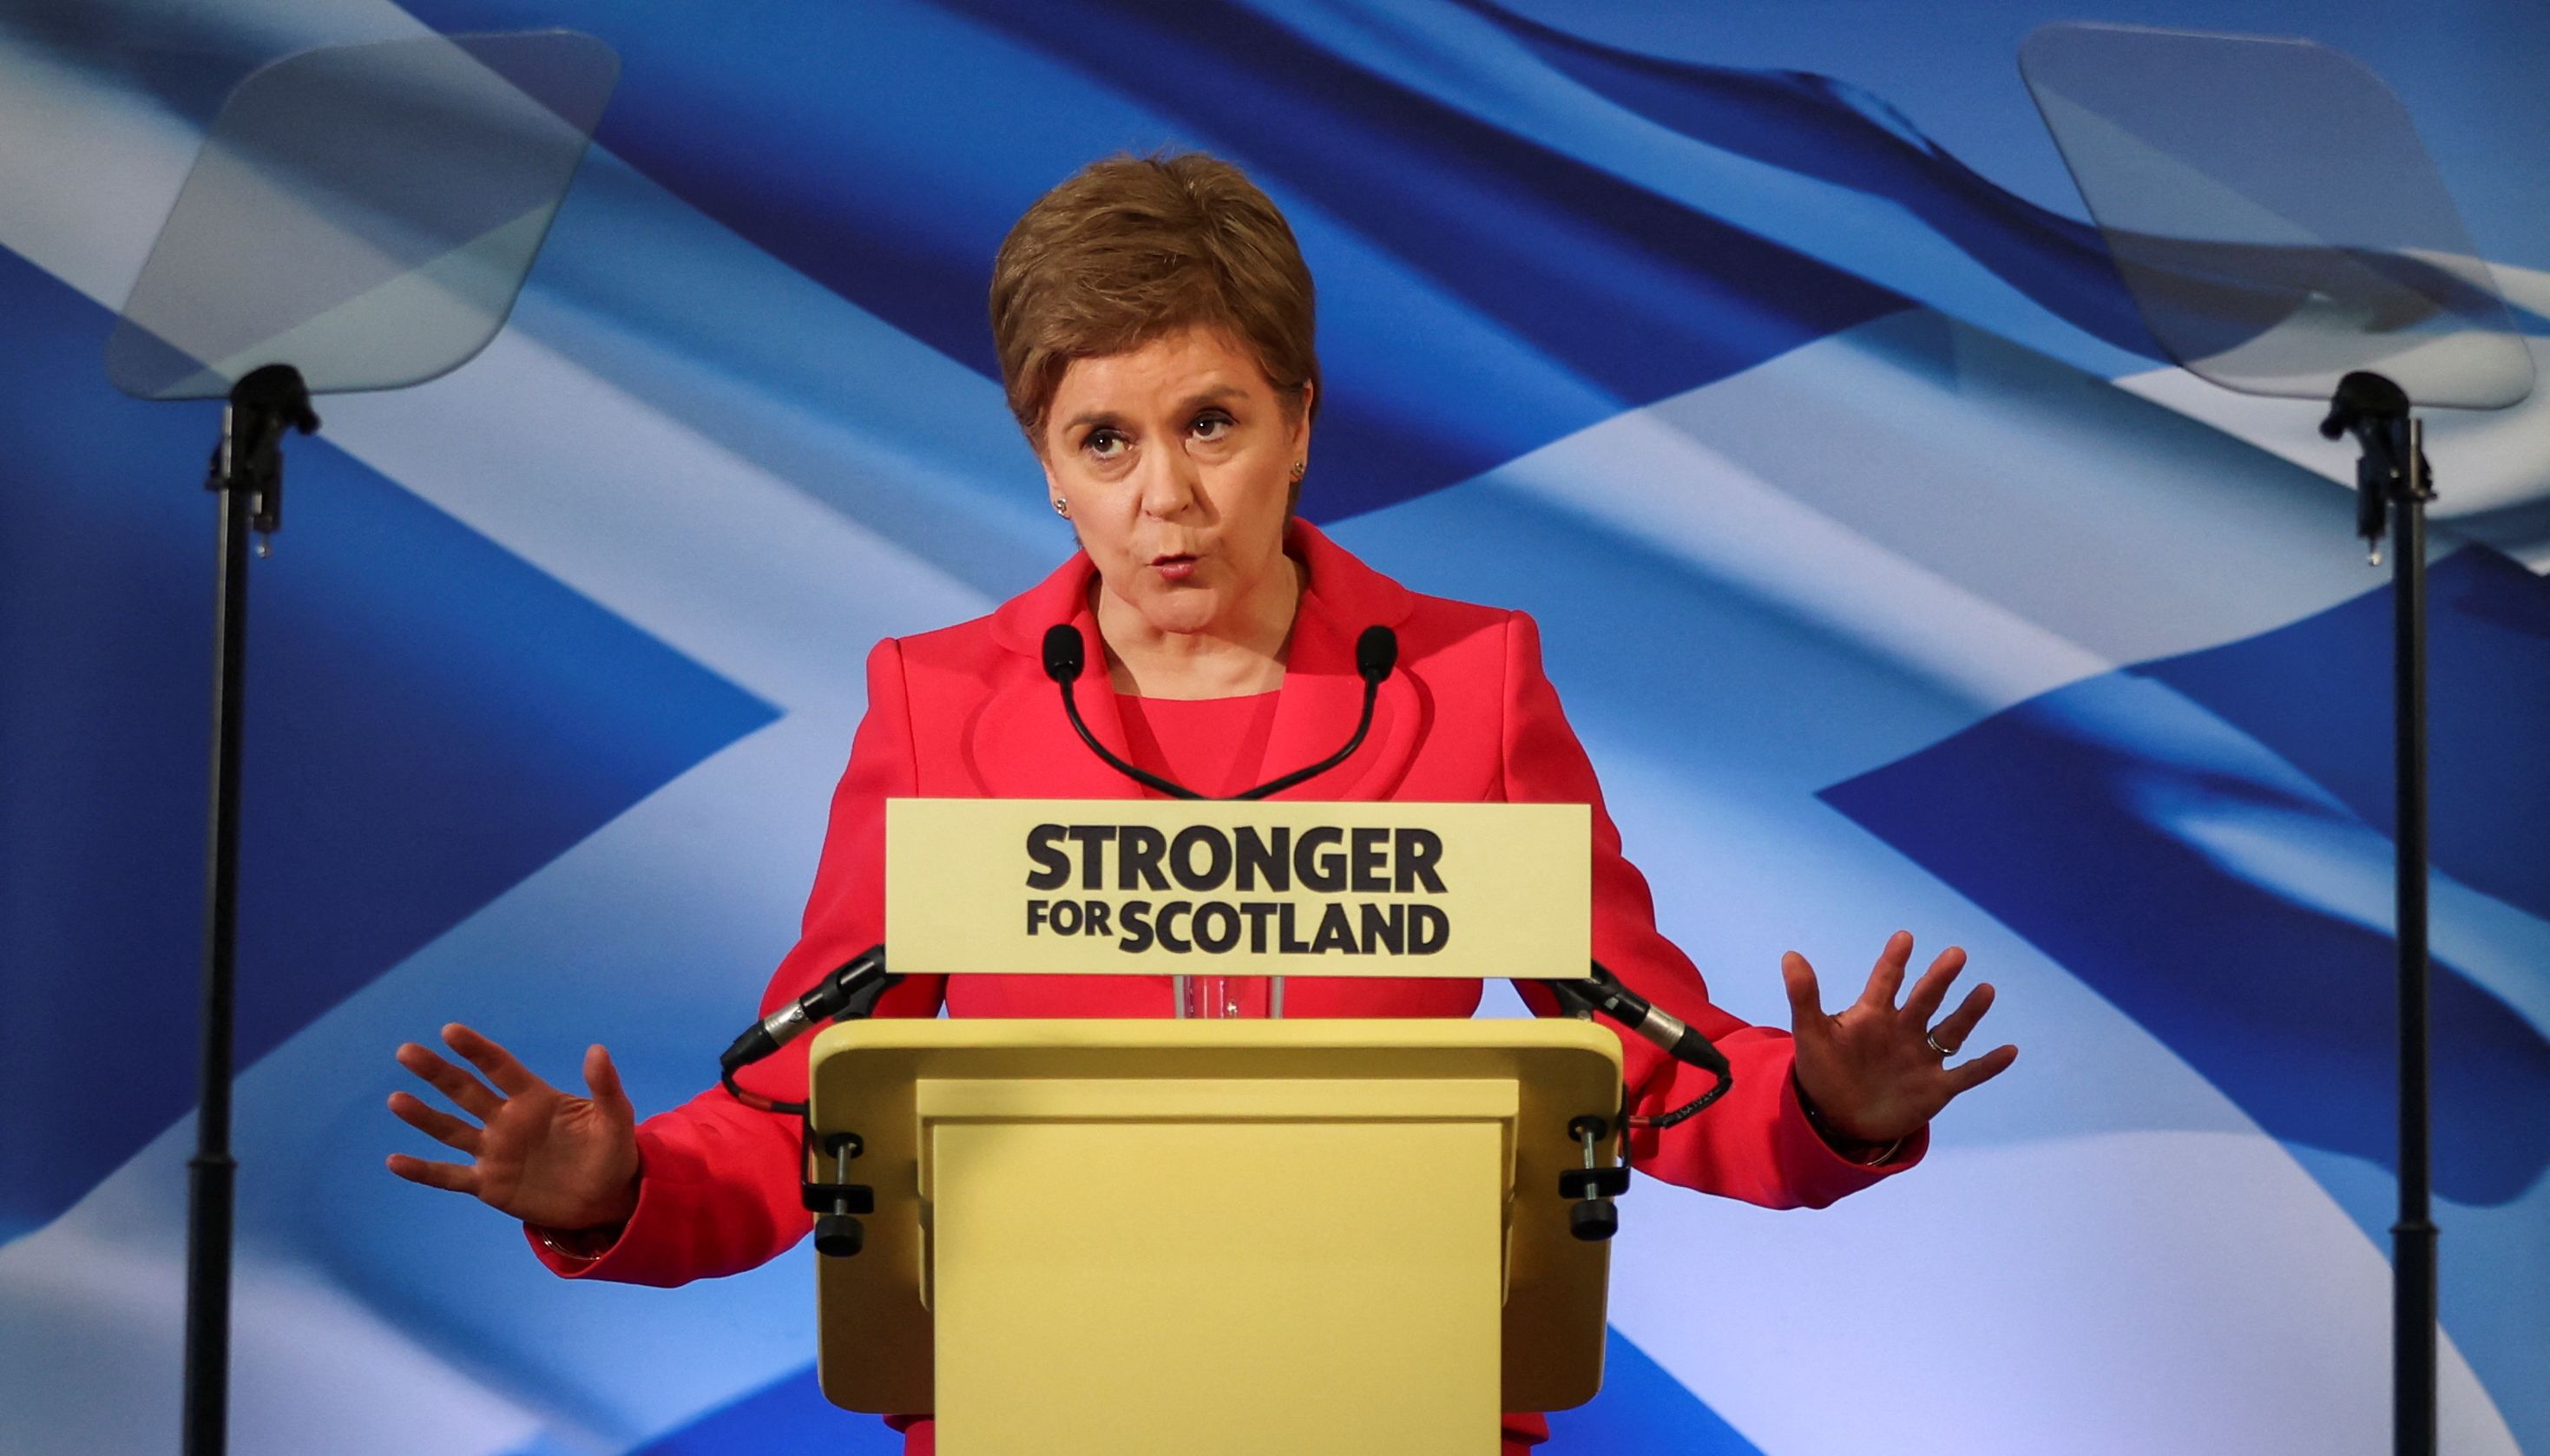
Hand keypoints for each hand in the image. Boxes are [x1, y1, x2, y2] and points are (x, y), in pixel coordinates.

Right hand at [386, 1024, 641, 1231]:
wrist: (606, 1198)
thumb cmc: (611, 1151)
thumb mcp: (616, 1119)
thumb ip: (605, 1087)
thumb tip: (597, 1049)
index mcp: (535, 1099)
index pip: (500, 1067)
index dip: (476, 1049)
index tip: (449, 1031)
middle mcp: (507, 1121)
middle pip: (466, 1091)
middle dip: (437, 1072)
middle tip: (406, 1051)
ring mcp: (494, 1152)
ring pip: (451, 1130)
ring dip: (424, 1116)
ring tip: (396, 1099)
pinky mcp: (489, 1185)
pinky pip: (450, 1176)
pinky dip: (423, 1171)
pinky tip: (394, 1161)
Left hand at [1782, 930, 2016, 1144]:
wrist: (1838, 1118)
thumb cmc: (1824, 1070)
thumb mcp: (1810, 1034)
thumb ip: (1804, 996)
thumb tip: (1790, 955)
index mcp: (1873, 1015)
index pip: (1885, 982)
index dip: (1893, 961)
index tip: (1904, 938)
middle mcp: (1903, 1031)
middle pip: (1925, 1000)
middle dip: (1939, 979)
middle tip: (1955, 954)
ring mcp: (1922, 1059)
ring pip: (1950, 1031)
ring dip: (1968, 1013)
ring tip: (1986, 989)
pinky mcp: (1936, 1088)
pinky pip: (1967, 1074)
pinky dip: (1987, 1065)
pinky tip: (2010, 1050)